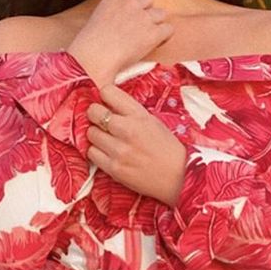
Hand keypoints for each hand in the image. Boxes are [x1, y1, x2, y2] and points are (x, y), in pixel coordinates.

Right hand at [68, 0, 173, 83]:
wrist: (94, 58)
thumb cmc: (89, 48)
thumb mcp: (95, 23)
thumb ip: (111, 16)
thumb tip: (120, 26)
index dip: (133, 3)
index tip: (128, 16)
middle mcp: (130, 4)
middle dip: (146, 12)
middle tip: (139, 29)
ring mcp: (143, 17)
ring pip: (161, 13)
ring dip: (156, 24)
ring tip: (147, 38)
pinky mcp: (153, 33)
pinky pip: (169, 29)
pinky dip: (165, 37)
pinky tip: (156, 44)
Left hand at [85, 83, 186, 205]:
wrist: (180, 177)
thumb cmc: (168, 149)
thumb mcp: (153, 121)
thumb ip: (130, 112)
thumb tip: (107, 104)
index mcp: (139, 114)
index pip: (107, 92)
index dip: (104, 96)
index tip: (106, 102)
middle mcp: (127, 129)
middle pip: (93, 112)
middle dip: (95, 114)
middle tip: (101, 121)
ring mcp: (119, 150)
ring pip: (90, 133)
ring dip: (96, 135)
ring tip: (107, 140)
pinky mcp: (114, 168)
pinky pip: (91, 153)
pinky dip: (97, 152)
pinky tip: (107, 153)